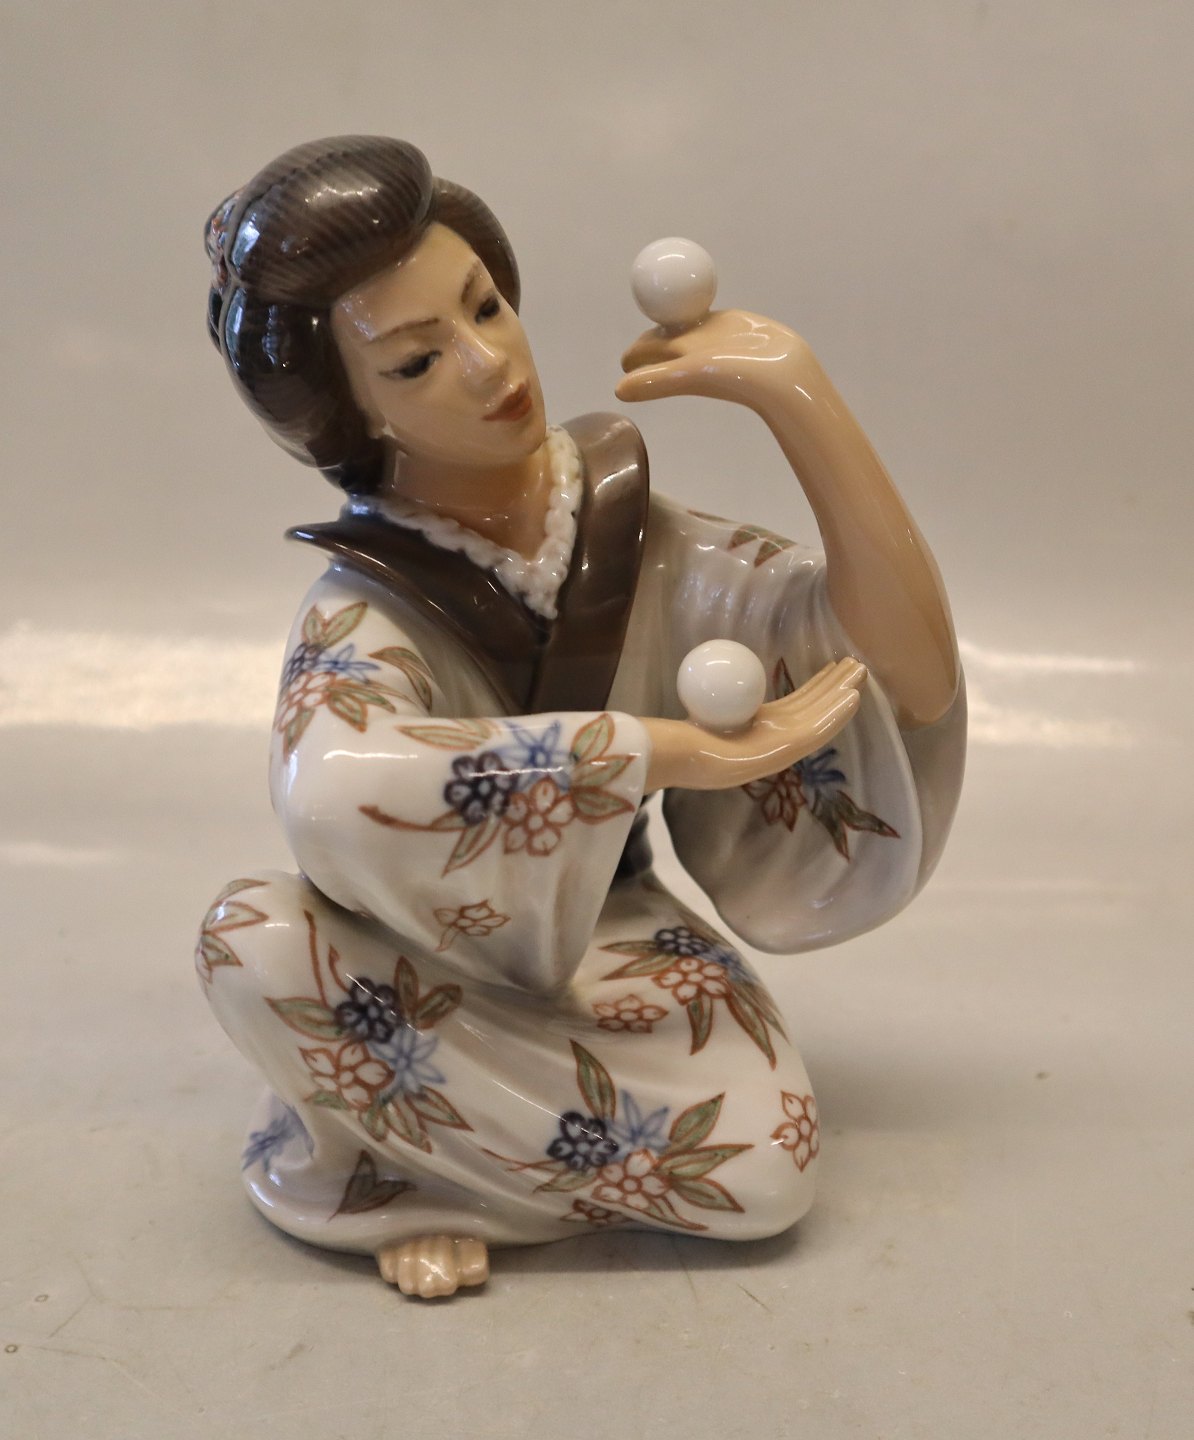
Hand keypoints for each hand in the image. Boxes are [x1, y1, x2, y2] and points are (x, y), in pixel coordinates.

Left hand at [616, 309, 813, 411]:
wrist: (780, 369)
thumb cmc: (736, 376)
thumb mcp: (692, 373)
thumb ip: (658, 379)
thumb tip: (618, 390)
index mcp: (674, 361)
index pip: (644, 356)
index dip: (632, 354)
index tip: (624, 356)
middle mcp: (689, 350)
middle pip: (659, 340)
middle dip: (648, 337)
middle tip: (636, 322)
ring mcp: (707, 336)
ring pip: (680, 323)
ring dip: (667, 313)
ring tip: (657, 298)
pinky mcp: (725, 324)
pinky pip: (702, 307)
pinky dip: (691, 298)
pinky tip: (689, 288)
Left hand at [642, 658, 866, 791]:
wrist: (681, 753)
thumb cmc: (692, 730)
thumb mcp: (716, 702)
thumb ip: (727, 688)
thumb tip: (725, 667)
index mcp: (762, 728)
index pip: (798, 703)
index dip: (819, 686)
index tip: (834, 667)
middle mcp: (777, 738)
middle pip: (815, 708)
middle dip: (837, 688)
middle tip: (859, 665)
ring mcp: (783, 748)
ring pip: (821, 717)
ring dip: (843, 696)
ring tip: (862, 675)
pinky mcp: (784, 753)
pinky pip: (816, 730)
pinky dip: (835, 714)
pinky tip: (853, 698)